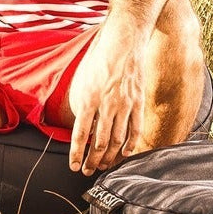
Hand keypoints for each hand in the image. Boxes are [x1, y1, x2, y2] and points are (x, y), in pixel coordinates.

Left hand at [68, 20, 145, 174]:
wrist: (123, 42)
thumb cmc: (98, 59)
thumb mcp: (81, 80)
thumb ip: (80, 104)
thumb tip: (81, 125)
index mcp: (88, 98)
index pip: (80, 135)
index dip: (76, 154)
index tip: (74, 167)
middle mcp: (106, 104)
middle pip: (98, 142)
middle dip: (92, 161)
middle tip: (88, 171)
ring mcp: (125, 104)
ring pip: (116, 140)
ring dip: (109, 157)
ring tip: (104, 166)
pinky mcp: (138, 102)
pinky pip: (135, 129)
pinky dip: (130, 144)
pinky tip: (124, 153)